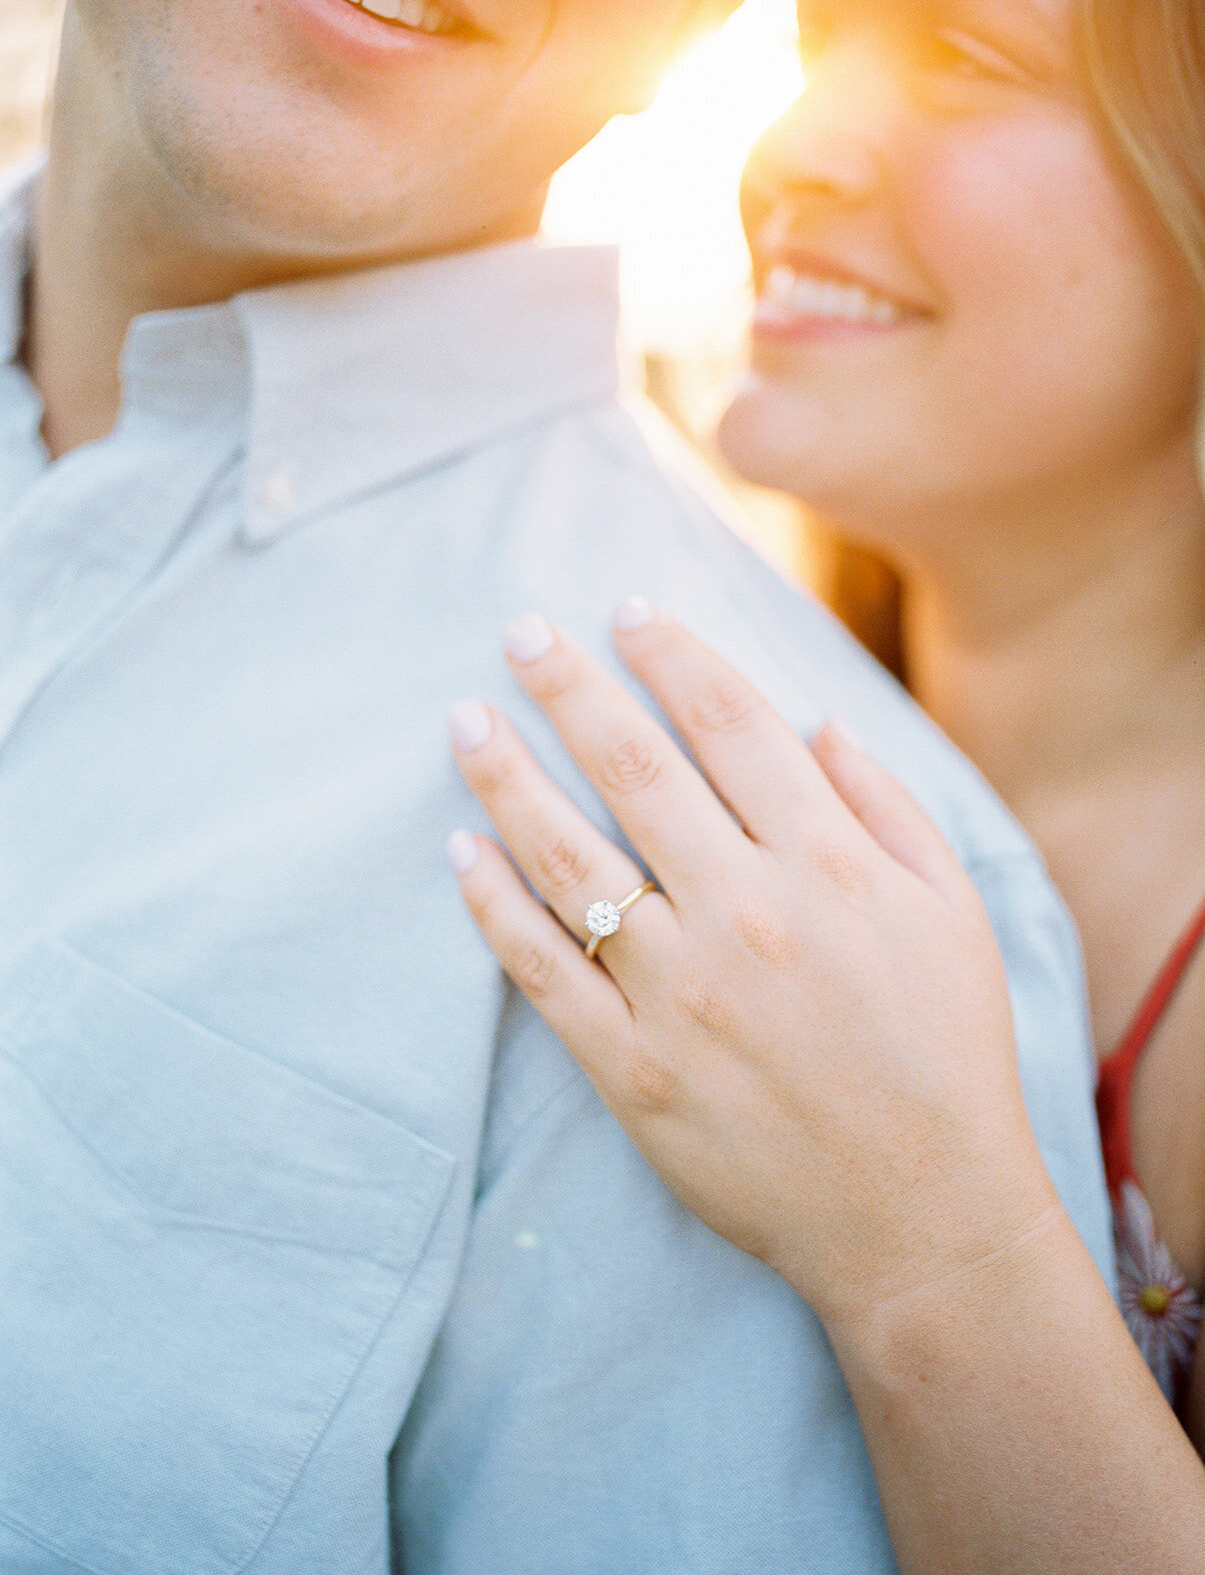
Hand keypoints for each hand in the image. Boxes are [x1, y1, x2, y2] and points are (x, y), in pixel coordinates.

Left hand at [446, 603, 1060, 1333]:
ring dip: (506, 778)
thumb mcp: (954, 916)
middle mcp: (745, 912)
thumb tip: (816, 726)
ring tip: (463, 721)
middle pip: (634, 768)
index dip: (673, 655)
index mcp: (828, 864)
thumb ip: (887, 809)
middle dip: (569, 686)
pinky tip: (459, 852)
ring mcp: (679, 992)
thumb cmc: (947, 1057)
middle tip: (519, 633)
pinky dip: (492, 908)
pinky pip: (544, 972)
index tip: (626, 611)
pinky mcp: (633, 1069)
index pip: (732, 723)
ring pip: (568, 858)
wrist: (922, 1218)